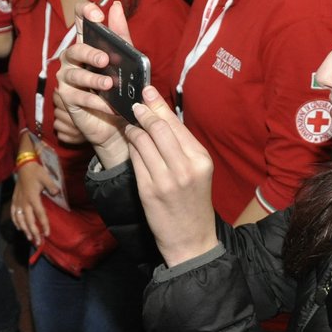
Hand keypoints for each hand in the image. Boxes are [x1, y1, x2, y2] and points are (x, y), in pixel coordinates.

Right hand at [10, 160, 56, 244]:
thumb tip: (57, 194)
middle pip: (29, 221)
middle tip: (38, 243)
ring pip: (20, 220)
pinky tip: (19, 228)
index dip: (44, 225)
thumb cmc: (36, 172)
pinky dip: (16, 222)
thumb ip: (52, 187)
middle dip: (34, 233)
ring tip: (30, 238)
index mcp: (33, 198)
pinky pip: (13, 214)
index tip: (47, 234)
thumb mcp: (46, 177)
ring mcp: (18, 202)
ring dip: (25, 230)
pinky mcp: (14, 200)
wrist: (23, 166)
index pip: (40, 215)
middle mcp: (24, 202)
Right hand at [55, 0, 131, 162]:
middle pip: (76, 48)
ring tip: (109, 84)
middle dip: (90, 53)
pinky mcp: (67, 98)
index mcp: (87, 44)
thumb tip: (115, 6)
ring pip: (75, 74)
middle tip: (105, 59)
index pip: (80, 20)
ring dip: (93, 79)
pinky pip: (79, 97)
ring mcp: (67, 78)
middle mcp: (73, 58)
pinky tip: (108, 105)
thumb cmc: (119, 88)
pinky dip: (95, 101)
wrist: (118, 123)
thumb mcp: (125, 59)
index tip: (97, 15)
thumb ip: (120, 35)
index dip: (85, 13)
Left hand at [124, 86, 217, 265]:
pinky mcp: (148, 190)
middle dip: (143, 112)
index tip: (147, 92)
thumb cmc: (193, 202)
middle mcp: (185, 167)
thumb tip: (162, 115)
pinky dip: (130, 146)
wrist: (190, 240)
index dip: (158, 105)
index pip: (176, 124)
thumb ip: (182, 145)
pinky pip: (135, 159)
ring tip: (131, 124)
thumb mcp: (197, 171)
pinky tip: (130, 141)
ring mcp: (166, 180)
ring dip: (133, 128)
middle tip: (135, 105)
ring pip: (143, 141)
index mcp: (201, 159)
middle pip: (159, 128)